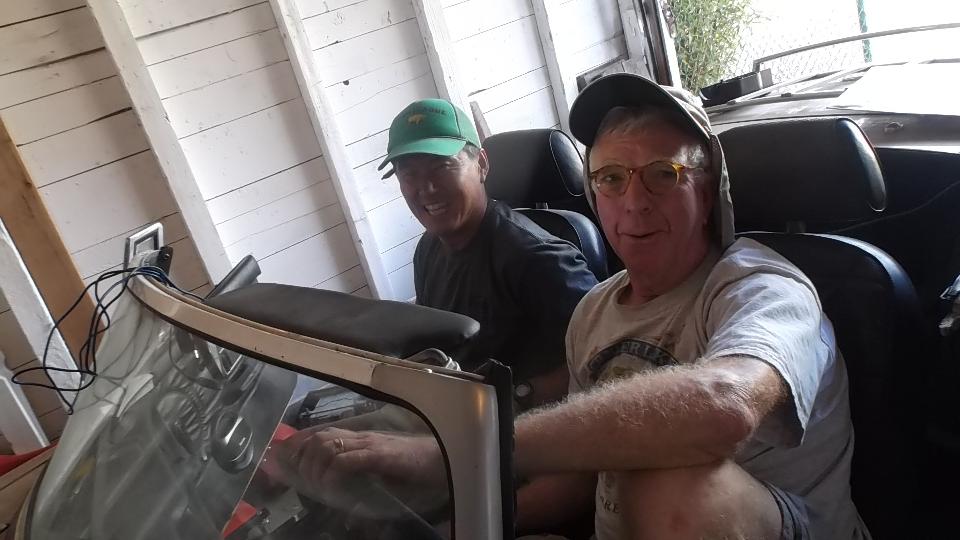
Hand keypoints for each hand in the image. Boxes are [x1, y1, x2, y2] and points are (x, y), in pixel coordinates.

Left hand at [270, 428, 446, 497]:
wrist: (446, 460)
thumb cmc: (417, 467)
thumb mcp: (382, 470)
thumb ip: (360, 474)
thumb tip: (336, 489)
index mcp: (361, 439)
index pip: (319, 434)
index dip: (295, 445)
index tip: (280, 459)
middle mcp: (362, 437)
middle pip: (318, 438)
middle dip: (301, 459)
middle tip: (299, 480)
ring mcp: (371, 445)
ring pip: (328, 446)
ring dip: (315, 467)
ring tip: (316, 486)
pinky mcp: (381, 455)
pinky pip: (348, 460)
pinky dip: (334, 473)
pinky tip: (332, 485)